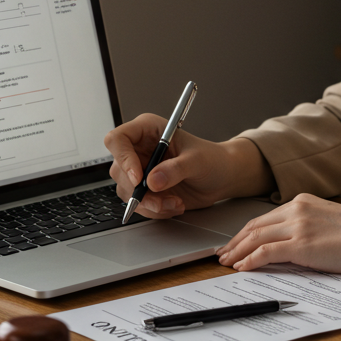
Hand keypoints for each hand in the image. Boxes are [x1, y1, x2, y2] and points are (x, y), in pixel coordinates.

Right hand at [104, 115, 272, 216]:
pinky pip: (138, 205)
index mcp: (148, 130)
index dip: (123, 158)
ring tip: (175, 202)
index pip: (118, 139)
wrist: (222, 177)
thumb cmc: (212, 159)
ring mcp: (140, 170)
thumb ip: (176, 169)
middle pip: (118, 170)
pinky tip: (174, 204)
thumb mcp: (198, 160)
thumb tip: (153, 181)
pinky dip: (155, 210)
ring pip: (126, 191)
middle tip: (160, 198)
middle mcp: (139, 149)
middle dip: (139, 190)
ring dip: (150, 203)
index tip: (138, 178)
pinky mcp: (144, 190)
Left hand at [215, 193, 340, 273]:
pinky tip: (242, 268)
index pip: (265, 217)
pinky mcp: (302, 244)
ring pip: (255, 238)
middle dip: (235, 241)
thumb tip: (293, 245)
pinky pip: (266, 252)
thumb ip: (309, 227)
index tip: (236, 242)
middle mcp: (297, 210)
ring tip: (226, 263)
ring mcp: (298, 226)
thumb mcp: (330, 223)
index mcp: (303, 202)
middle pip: (254, 226)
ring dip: (237, 252)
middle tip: (222, 254)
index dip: (246, 232)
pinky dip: (250, 261)